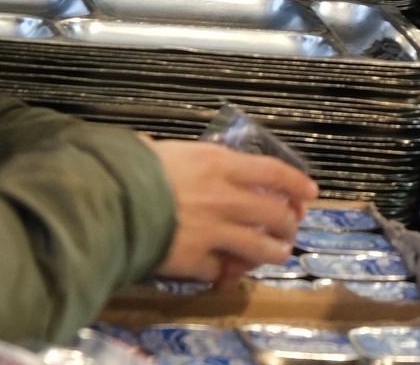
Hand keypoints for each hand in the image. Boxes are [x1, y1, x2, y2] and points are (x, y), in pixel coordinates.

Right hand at [142, 138, 317, 281]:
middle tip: (291, 226)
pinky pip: (220, 269)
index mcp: (220, 164)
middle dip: (289, 222)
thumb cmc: (132, 167)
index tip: (310, 192)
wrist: (109, 201)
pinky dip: (224, 272)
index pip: (273, 172)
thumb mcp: (164, 148)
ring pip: (259, 246)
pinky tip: (224, 272)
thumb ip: (184, 156)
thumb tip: (171, 151)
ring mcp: (214, 231)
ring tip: (277, 254)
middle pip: (274, 212)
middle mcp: (225, 197)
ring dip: (273, 252)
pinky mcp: (197, 260)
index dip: (296, 183)